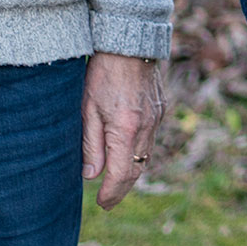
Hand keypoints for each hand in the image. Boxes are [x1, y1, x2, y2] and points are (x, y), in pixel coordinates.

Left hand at [84, 51, 170, 209]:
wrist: (131, 41)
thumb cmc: (103, 72)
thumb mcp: (87, 108)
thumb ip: (90, 143)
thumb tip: (91, 175)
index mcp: (125, 130)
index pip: (120, 174)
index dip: (110, 193)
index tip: (101, 204)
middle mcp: (146, 128)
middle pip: (136, 170)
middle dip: (122, 189)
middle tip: (108, 202)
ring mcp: (156, 118)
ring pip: (145, 156)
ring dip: (131, 173)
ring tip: (115, 183)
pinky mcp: (160, 109)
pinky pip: (150, 140)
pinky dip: (138, 154)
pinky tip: (127, 154)